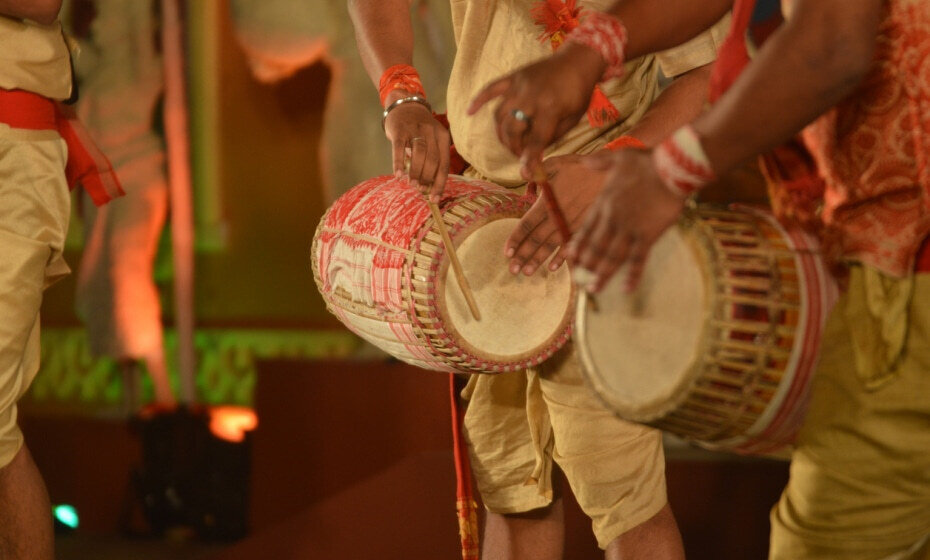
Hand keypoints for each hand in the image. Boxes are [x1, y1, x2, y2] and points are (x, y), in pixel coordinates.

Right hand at [383, 93, 450, 201]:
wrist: (404, 105)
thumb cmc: (419, 130)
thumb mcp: (432, 140)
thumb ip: (433, 159)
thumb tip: (431, 187)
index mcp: (443, 136)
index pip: (444, 164)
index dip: (440, 183)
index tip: (435, 199)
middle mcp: (431, 131)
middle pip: (433, 159)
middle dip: (427, 178)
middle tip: (420, 190)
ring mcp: (415, 129)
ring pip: (419, 154)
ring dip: (416, 172)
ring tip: (412, 185)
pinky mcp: (400, 129)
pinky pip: (399, 148)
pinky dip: (399, 163)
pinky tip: (398, 175)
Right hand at [467, 43, 603, 179]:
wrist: (577, 60)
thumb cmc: (578, 93)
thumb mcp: (572, 119)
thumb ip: (551, 137)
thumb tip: (533, 155)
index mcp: (550, 108)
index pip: (536, 140)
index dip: (530, 159)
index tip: (525, 174)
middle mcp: (531, 97)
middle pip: (512, 130)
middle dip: (514, 148)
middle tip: (520, 155)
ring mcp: (519, 86)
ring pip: (499, 116)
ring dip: (501, 134)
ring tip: (509, 143)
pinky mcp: (513, 77)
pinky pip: (490, 89)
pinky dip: (478, 101)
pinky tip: (469, 112)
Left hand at [505, 153, 606, 275]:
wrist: (609, 173)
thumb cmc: (579, 167)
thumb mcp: (555, 163)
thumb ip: (536, 168)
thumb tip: (522, 174)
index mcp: (548, 201)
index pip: (528, 224)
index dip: (516, 238)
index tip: (507, 252)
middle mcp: (559, 215)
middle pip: (537, 239)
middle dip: (524, 255)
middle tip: (512, 270)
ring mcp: (572, 224)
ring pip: (552, 245)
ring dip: (539, 259)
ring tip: (527, 272)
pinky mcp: (584, 228)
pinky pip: (571, 245)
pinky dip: (562, 258)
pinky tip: (552, 268)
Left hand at [567, 149, 686, 292]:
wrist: (672, 168)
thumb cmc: (647, 161)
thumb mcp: (619, 156)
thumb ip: (600, 161)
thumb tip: (585, 161)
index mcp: (604, 203)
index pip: (586, 228)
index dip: (577, 245)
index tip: (570, 258)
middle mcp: (613, 219)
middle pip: (595, 247)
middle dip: (586, 265)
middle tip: (579, 280)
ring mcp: (629, 229)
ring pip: (611, 257)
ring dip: (602, 275)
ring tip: (594, 289)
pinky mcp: (648, 235)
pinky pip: (638, 259)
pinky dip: (632, 275)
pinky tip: (626, 289)